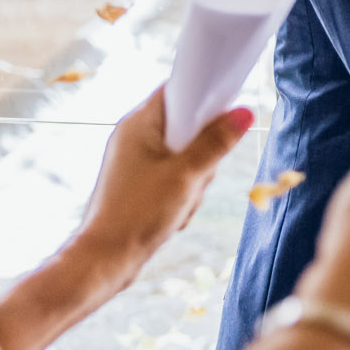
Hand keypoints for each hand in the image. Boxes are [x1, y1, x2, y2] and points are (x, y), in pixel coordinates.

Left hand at [50, 89, 252, 304]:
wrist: (105, 260)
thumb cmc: (138, 214)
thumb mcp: (186, 176)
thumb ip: (216, 143)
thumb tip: (244, 113)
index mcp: (138, 123)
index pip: (177, 89)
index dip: (204, 96)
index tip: (226, 112)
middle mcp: (133, 137)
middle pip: (185, 126)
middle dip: (201, 153)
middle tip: (197, 176)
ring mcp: (134, 161)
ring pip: (183, 156)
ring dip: (193, 179)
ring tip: (181, 202)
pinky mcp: (138, 183)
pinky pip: (172, 176)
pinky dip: (181, 192)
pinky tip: (173, 214)